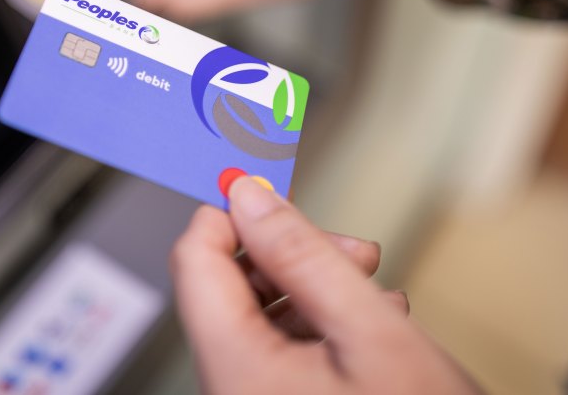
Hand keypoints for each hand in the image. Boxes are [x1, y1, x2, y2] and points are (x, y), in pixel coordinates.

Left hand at [170, 177, 482, 393]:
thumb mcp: (369, 332)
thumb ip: (303, 256)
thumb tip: (248, 196)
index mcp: (235, 369)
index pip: (194, 260)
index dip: (231, 215)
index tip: (276, 193)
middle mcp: (229, 390)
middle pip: (229, 288)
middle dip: (289, 256)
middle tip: (354, 252)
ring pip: (259, 319)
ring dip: (313, 290)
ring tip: (373, 288)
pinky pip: (279, 354)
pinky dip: (320, 328)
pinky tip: (370, 326)